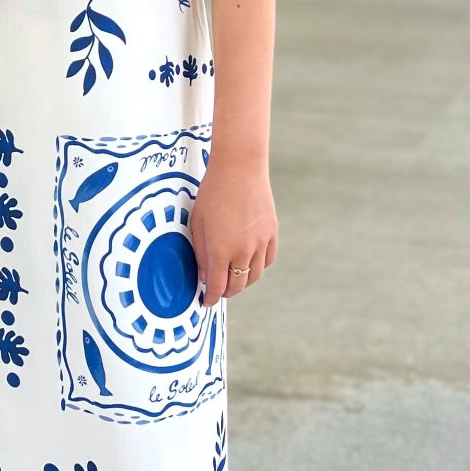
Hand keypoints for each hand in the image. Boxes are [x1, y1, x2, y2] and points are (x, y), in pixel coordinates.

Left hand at [191, 158, 277, 306]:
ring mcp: (260, 243)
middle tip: (218, 291)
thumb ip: (201, 252)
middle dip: (225, 292)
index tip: (206, 302)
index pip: (216, 286)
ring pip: (253, 276)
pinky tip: (249, 263)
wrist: (240, 168)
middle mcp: (242, 250)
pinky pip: (266, 260)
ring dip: (242, 281)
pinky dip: (257, 267)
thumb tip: (204, 276)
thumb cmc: (213, 193)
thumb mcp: (197, 223)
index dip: (210, 297)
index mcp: (220, 250)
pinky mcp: (272, 234)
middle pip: (237, 285)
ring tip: (233, 278)